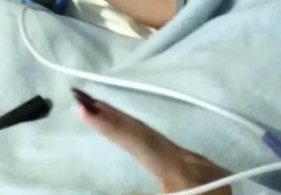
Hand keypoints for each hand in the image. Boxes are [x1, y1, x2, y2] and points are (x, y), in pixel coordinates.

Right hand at [73, 89, 231, 194]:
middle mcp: (191, 160)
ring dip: (124, 122)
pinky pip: (164, 146)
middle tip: (80, 96)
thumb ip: (144, 193)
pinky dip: (140, 135)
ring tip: (96, 107)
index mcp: (183, 171)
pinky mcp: (200, 169)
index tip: (84, 108)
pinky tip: (129, 129)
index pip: (140, 142)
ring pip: (155, 137)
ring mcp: (197, 163)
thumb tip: (116, 186)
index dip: (111, 126)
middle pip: (146, 132)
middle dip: (112, 114)